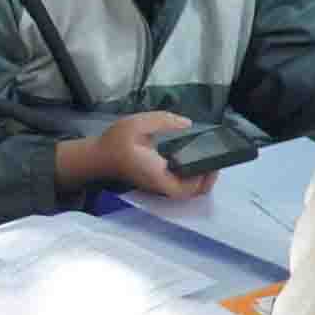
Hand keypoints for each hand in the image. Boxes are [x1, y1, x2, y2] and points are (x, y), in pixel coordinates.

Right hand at [93, 112, 217, 200]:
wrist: (99, 156)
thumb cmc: (115, 141)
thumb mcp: (137, 123)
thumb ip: (163, 121)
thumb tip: (188, 124)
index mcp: (156, 173)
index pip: (184, 188)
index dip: (201, 180)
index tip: (212, 163)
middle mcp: (159, 184)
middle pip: (189, 194)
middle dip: (206, 182)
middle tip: (216, 161)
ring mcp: (158, 185)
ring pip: (185, 191)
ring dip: (200, 180)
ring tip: (209, 160)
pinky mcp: (158, 182)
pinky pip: (180, 185)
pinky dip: (192, 178)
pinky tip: (195, 161)